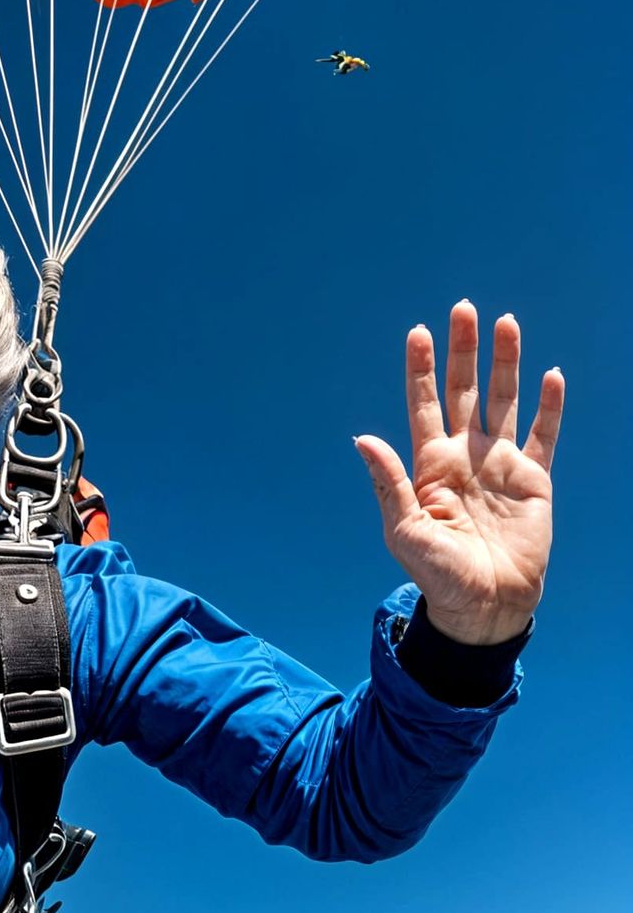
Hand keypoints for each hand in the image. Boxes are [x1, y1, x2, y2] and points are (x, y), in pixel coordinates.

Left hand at [356, 301, 563, 645]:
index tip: (418, 332)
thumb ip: (389, 482)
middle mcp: (464, 456)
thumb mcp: (404, 529)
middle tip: (463, 309)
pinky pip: (542, 434)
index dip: (422, 369)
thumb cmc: (437, 573)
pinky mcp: (533, 480)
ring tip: (506, 323)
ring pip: (504, 401)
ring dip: (506, 363)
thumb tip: (361, 439)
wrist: (484, 603)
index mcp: (429, 465)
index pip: (424, 404)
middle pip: (465, 391)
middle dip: (464, 351)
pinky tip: (550, 376)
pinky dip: (549, 406)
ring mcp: (499, 465)